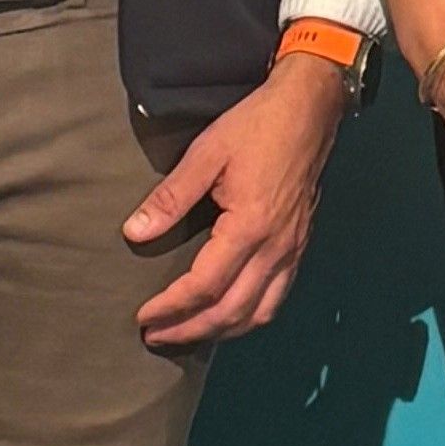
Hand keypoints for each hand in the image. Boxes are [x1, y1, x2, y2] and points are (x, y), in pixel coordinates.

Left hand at [124, 53, 354, 349]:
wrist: (309, 108)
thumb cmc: (257, 125)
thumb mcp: (206, 153)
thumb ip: (171, 197)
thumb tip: (135, 233)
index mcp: (250, 227)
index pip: (205, 286)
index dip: (171, 307)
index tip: (143, 317)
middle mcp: (276, 247)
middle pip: (232, 311)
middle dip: (191, 330)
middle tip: (156, 337)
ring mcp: (292, 249)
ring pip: (259, 312)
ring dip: (222, 331)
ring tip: (189, 333)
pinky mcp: (299, 245)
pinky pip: (276, 296)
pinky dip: (250, 316)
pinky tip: (229, 313)